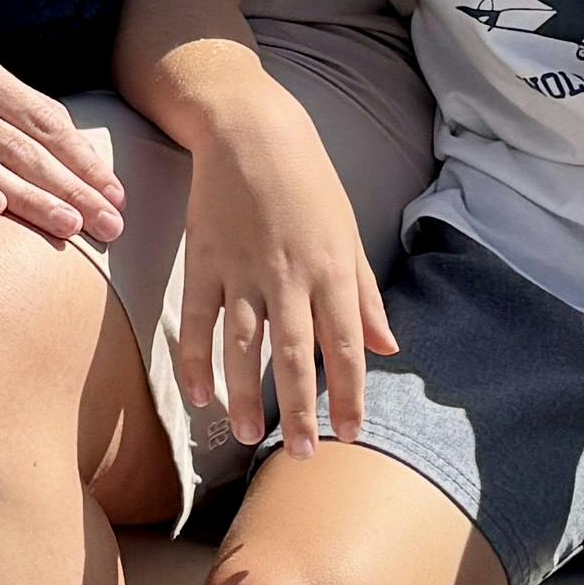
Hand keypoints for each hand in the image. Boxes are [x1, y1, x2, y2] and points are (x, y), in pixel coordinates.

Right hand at [176, 101, 389, 452]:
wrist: (250, 130)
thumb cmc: (309, 182)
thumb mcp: (349, 235)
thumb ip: (366, 297)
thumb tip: (388, 349)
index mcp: (333, 270)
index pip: (344, 346)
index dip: (348, 394)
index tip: (350, 435)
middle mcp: (289, 275)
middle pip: (294, 354)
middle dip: (298, 408)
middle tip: (300, 454)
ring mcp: (241, 269)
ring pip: (242, 344)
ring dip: (243, 393)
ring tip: (243, 436)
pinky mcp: (203, 259)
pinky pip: (196, 319)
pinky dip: (195, 358)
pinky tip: (200, 393)